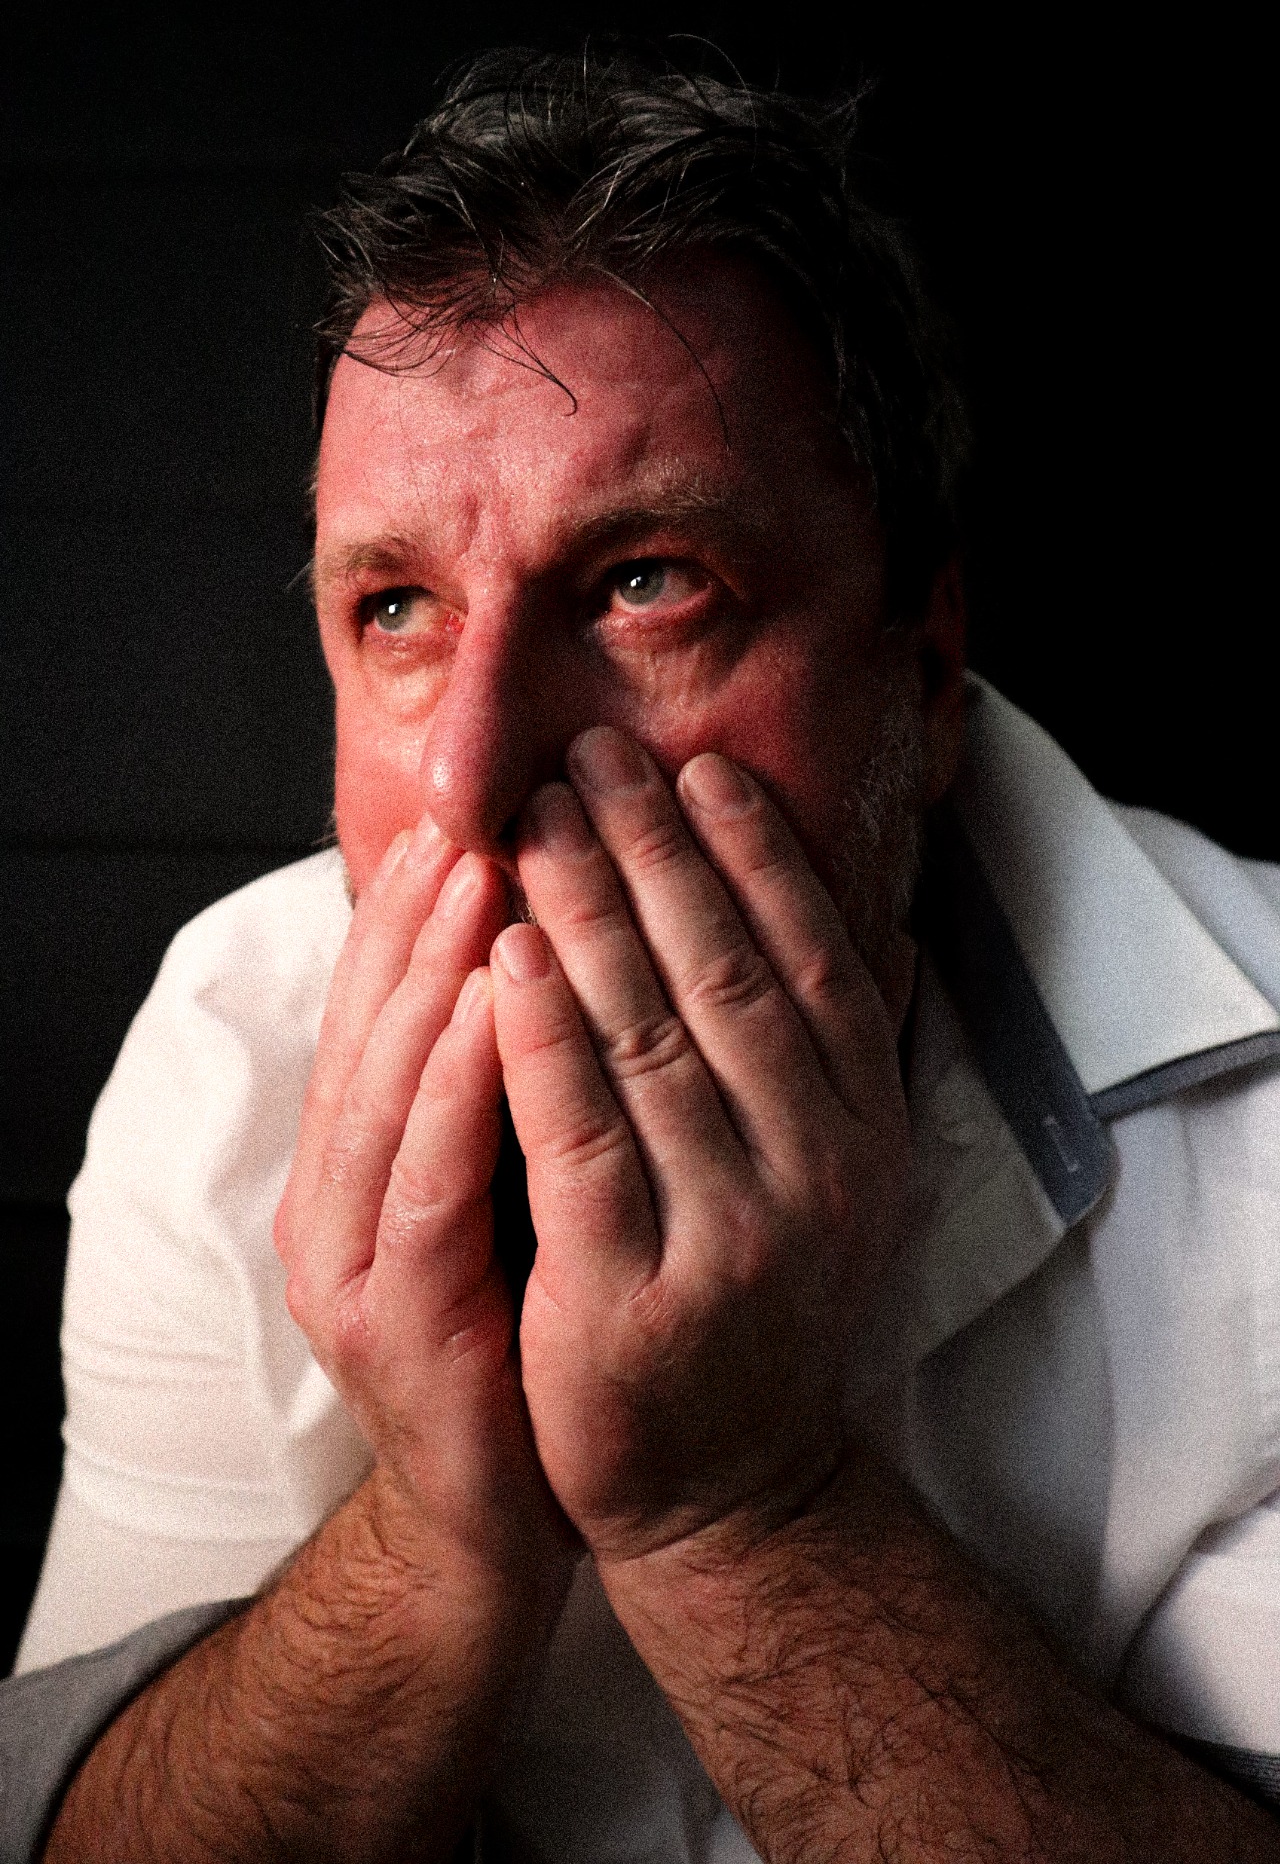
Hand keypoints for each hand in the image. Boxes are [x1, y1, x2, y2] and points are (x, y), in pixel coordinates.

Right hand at [275, 818, 567, 1593]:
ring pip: (386, 1087)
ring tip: (488, 871)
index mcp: (362, 1162)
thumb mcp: (501, 1190)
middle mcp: (336, 1197)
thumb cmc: (520, 1331)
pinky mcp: (397, 1325)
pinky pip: (428, 1187)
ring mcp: (352, 1262)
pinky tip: (503, 1007)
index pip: (385, 1009)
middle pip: (375, 1027)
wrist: (500, 1515)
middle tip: (484, 807)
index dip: (420, 908)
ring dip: (435, 972)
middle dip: (427, 912)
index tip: (480, 810)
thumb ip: (503, 1089)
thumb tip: (555, 961)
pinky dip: (458, 1088)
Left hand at [491, 728, 911, 1567]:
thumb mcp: (825, 1171)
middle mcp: (820, 1171)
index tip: (692, 769)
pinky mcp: (633, 1292)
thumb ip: (822, 1051)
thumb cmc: (752, 1298)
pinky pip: (580, 1135)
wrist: (728, 1484)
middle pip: (726, 974)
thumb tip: (835, 905)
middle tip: (587, 757)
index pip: (814, 958)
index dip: (753, 855)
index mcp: (868, 1128)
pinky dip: (541, 1034)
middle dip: (652, 853)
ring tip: (534, 821)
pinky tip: (504, 954)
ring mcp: (733, 1234)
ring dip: (586, 913)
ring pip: (649, 1037)